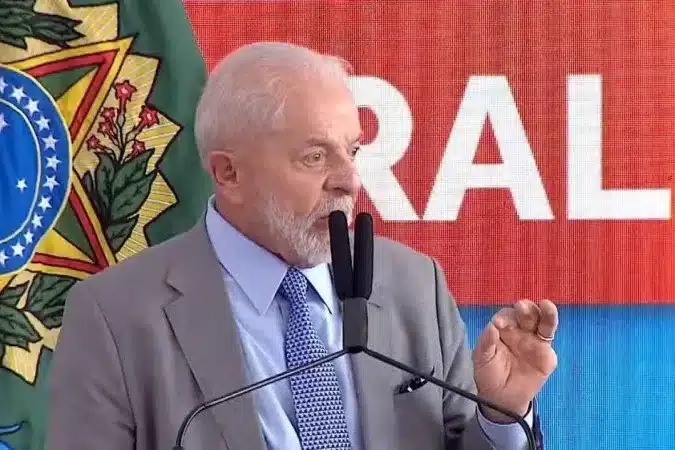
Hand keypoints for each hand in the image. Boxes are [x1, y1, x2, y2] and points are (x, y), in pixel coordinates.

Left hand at [472, 299, 557, 421]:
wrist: (503, 399)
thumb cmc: (489, 374)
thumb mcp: (481, 359)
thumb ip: (486, 342)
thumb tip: (492, 326)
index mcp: (502, 329)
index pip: (505, 316)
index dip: (504, 317)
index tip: (499, 324)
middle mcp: (518, 330)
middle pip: (524, 313)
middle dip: (524, 308)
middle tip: (521, 308)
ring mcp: (533, 339)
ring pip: (540, 319)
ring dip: (543, 310)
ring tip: (545, 305)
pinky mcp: (545, 351)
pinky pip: (549, 334)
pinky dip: (551, 321)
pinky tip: (549, 314)